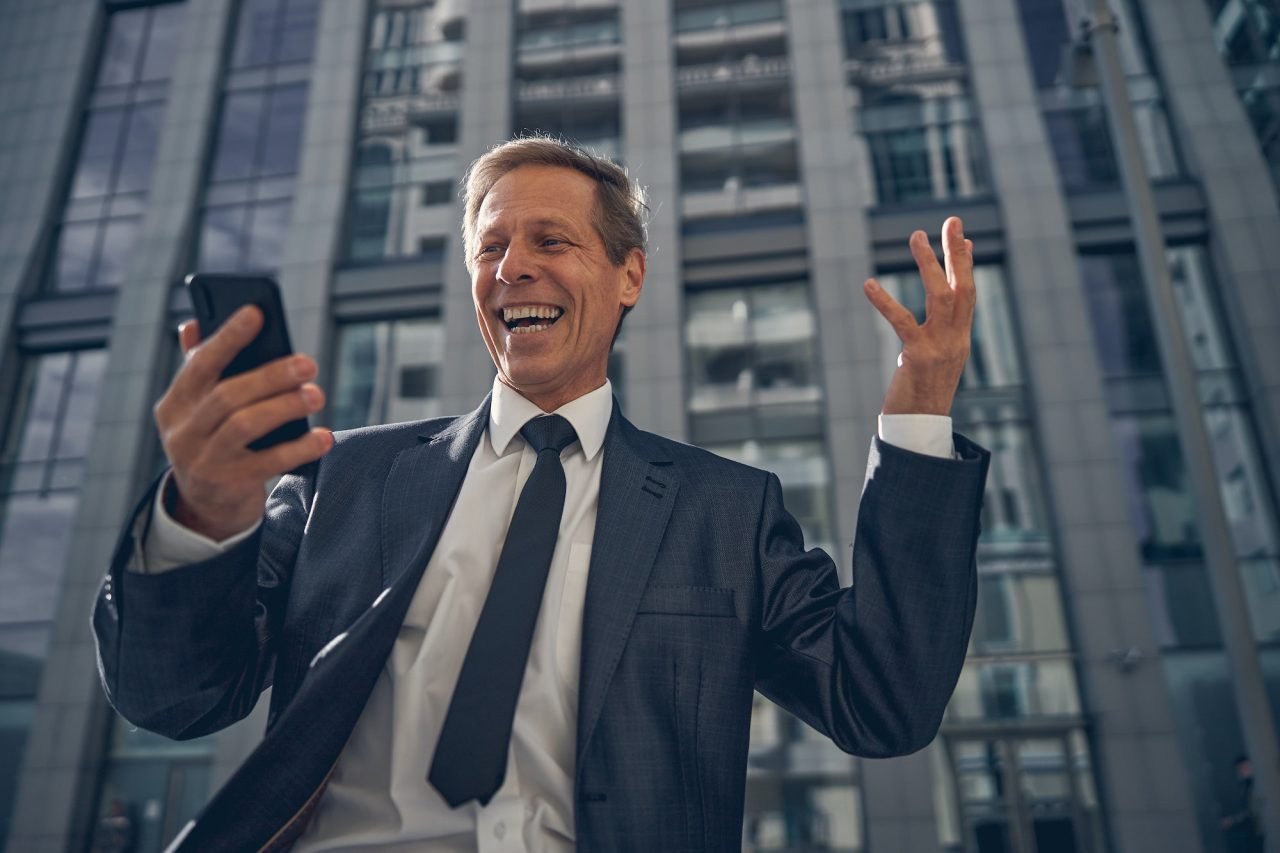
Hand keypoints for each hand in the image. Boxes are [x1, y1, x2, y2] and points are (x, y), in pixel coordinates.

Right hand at [153, 305, 332, 540]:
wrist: (206, 507)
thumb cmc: (213, 442)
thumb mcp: (199, 410)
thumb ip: (200, 369)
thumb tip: (193, 323)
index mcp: (175, 403)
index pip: (200, 364)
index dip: (228, 337)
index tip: (257, 313)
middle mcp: (182, 432)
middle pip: (227, 395)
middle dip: (270, 376)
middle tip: (308, 363)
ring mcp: (202, 461)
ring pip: (244, 425)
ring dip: (285, 407)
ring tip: (317, 394)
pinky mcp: (228, 486)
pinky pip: (268, 463)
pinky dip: (299, 448)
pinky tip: (325, 437)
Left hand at [864, 217, 975, 415]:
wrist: (920, 429)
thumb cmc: (922, 395)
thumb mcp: (936, 360)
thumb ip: (939, 335)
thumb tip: (936, 314)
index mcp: (960, 340)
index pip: (968, 294)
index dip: (965, 264)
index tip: (962, 236)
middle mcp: (956, 340)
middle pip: (962, 287)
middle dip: (957, 252)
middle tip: (953, 220)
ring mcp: (940, 348)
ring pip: (940, 296)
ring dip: (929, 263)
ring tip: (916, 235)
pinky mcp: (918, 357)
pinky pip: (902, 322)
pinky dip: (885, 301)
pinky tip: (869, 283)